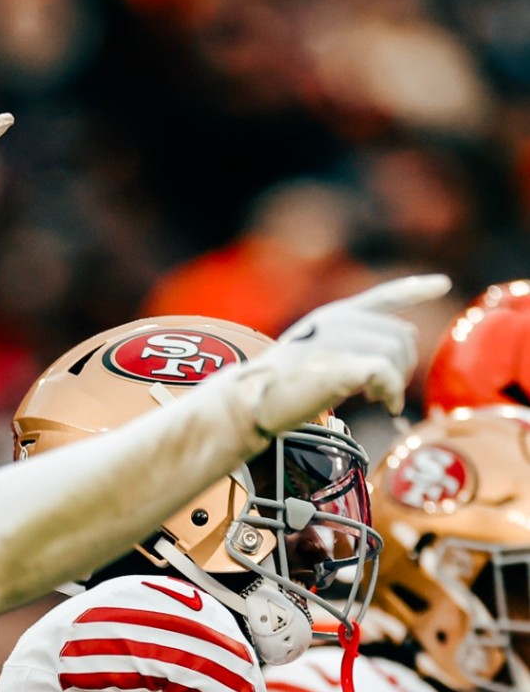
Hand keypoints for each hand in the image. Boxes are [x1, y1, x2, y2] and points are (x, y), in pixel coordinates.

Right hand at [242, 274, 451, 433]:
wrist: (249, 401)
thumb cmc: (275, 389)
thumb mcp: (312, 357)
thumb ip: (343, 352)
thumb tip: (380, 371)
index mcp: (333, 315)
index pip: (383, 296)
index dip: (415, 290)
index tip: (442, 285)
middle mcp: (341, 321)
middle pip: (401, 335)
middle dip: (402, 365)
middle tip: (385, 392)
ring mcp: (342, 340)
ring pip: (398, 355)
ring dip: (395, 381)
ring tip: (379, 400)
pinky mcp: (345, 364)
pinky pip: (388, 375)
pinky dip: (391, 393)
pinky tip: (385, 405)